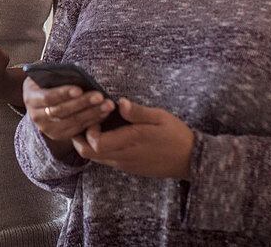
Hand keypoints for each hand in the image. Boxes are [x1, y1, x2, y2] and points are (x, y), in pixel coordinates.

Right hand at [23, 77, 115, 143]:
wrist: (40, 101)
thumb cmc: (47, 82)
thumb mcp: (46, 76)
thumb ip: (56, 77)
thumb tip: (77, 75)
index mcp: (30, 97)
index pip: (48, 97)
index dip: (63, 93)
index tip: (79, 89)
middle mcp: (36, 116)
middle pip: (62, 111)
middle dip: (83, 103)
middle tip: (100, 96)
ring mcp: (47, 128)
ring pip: (72, 122)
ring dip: (92, 113)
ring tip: (107, 104)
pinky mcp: (58, 136)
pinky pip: (78, 129)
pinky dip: (92, 121)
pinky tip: (104, 113)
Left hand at [72, 98, 193, 179]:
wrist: (189, 160)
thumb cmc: (176, 136)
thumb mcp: (160, 117)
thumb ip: (138, 112)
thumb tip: (121, 103)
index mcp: (130, 142)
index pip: (94, 143)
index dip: (88, 128)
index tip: (97, 115)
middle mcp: (123, 156)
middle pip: (87, 153)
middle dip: (80, 136)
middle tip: (89, 119)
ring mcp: (124, 164)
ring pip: (94, 158)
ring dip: (89, 142)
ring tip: (98, 125)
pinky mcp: (127, 167)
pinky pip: (105, 160)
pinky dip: (99, 148)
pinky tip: (108, 134)